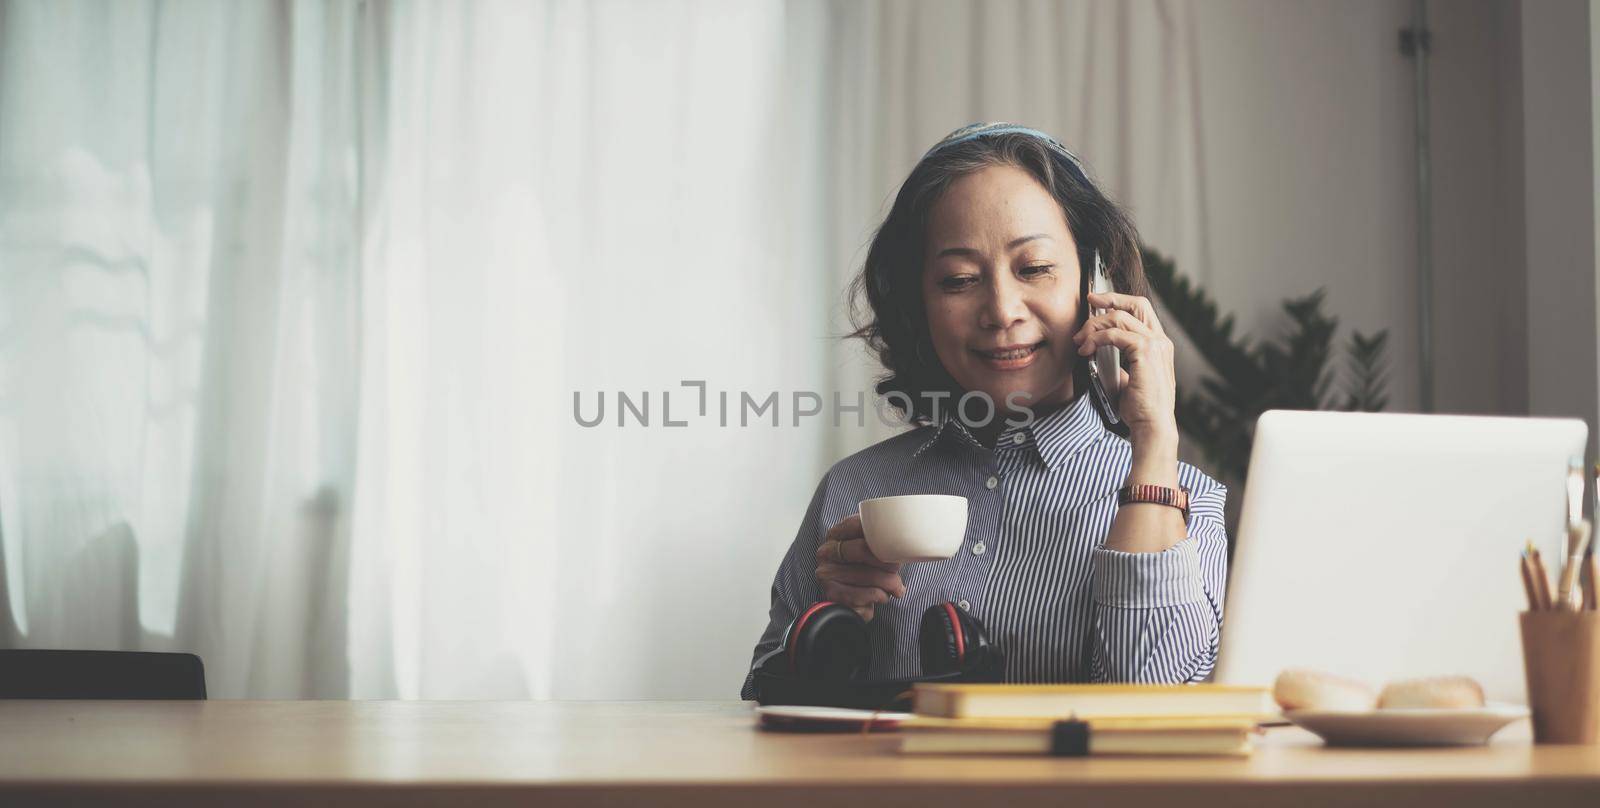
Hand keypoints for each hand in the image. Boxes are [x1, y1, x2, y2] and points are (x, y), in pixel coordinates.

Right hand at [814, 514, 905, 621]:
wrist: (848, 596)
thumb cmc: (863, 568)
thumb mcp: (866, 547)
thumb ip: (878, 538)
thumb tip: (906, 538)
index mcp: (835, 534)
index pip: (857, 526)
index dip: (880, 535)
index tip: (896, 546)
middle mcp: (826, 552)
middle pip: (863, 550)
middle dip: (887, 561)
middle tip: (897, 568)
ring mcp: (826, 574)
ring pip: (867, 576)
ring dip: (889, 583)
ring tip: (896, 586)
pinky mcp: (832, 595)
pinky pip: (863, 595)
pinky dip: (879, 596)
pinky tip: (882, 595)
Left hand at [1073, 291, 1178, 446]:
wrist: (1152, 426)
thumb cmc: (1141, 410)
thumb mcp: (1130, 382)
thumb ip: (1122, 366)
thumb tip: (1103, 359)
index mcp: (1160, 346)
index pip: (1142, 312)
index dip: (1120, 302)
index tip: (1098, 302)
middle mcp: (1161, 341)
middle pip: (1136, 303)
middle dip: (1110, 298)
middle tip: (1089, 301)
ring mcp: (1156, 344)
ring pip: (1119, 318)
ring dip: (1094, 326)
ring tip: (1080, 341)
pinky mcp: (1145, 351)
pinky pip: (1114, 334)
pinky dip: (1096, 338)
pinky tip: (1086, 350)